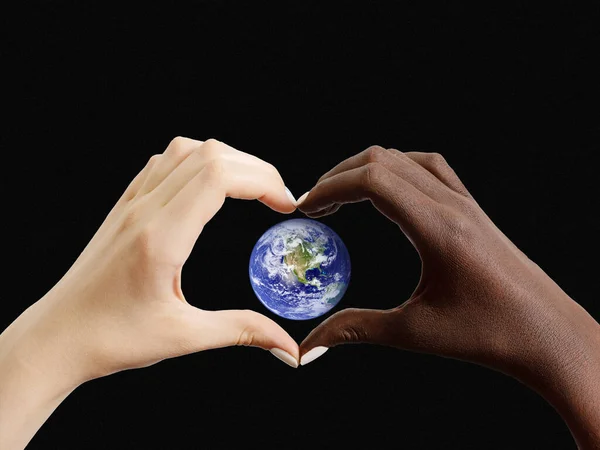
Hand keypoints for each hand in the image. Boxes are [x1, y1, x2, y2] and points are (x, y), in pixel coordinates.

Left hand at [0, 137, 299, 449]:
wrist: (56, 337)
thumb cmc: (110, 339)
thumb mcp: (183, 337)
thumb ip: (242, 332)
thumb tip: (289, 348)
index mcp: (160, 237)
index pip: (217, 177)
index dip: (262, 180)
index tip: (286, 205)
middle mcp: (144, 210)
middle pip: (209, 154)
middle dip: (255, 169)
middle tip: (279, 198)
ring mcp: (131, 204)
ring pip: (185, 150)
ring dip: (226, 160)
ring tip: (250, 188)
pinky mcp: (124, 207)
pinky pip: (163, 163)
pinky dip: (197, 162)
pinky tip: (209, 187)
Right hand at [297, 146, 599, 448]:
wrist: (548, 335)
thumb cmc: (490, 336)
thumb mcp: (415, 333)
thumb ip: (356, 330)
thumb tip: (310, 346)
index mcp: (438, 228)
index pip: (372, 181)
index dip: (330, 189)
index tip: (305, 210)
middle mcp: (452, 205)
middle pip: (382, 161)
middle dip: (339, 177)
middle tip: (314, 207)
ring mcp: (466, 202)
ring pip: (405, 159)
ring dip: (366, 170)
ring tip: (342, 197)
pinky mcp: (472, 209)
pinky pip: (430, 167)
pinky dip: (397, 168)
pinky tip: (386, 190)